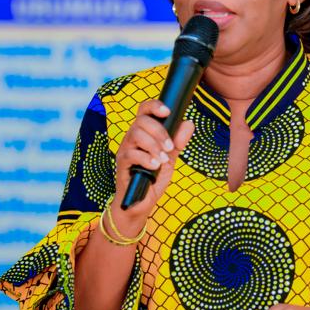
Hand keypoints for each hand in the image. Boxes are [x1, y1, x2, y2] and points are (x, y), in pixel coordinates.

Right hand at [111, 99, 193, 231]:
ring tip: (164, 159)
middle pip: (141, 120)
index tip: (168, 111)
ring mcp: (125, 150)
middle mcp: (132, 138)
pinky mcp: (121, 164)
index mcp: (143, 133)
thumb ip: (178, 142)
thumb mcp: (170, 158)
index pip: (144, 110)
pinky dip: (146, 159)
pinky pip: (131, 154)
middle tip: (171, 147)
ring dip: (154, 145)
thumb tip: (189, 123)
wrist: (140, 202)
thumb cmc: (152, 178)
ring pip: (136, 134)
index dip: (154, 106)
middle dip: (159, 131)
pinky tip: (155, 166)